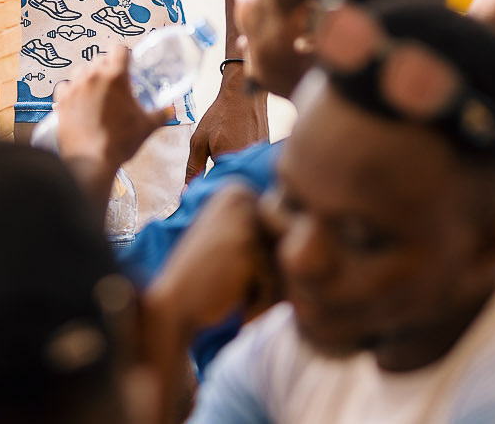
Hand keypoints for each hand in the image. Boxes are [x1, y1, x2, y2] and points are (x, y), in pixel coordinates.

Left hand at [53, 46, 172, 197]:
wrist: (92, 161)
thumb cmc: (120, 142)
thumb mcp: (146, 127)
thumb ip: (160, 115)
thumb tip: (170, 111)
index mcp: (115, 77)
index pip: (119, 49)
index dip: (124, 55)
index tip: (127, 65)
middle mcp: (93, 77)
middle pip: (99, 59)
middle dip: (107, 68)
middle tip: (114, 85)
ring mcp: (75, 87)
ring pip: (81, 70)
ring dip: (88, 77)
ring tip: (96, 93)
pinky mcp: (62, 100)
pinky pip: (65, 86)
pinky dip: (71, 91)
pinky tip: (78, 101)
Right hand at [144, 182, 277, 353]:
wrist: (171, 304)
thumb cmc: (205, 279)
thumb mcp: (235, 243)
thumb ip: (269, 232)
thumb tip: (323, 232)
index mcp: (237, 190)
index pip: (282, 228)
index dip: (267, 260)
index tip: (233, 267)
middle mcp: (241, 196)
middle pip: (285, 243)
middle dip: (269, 274)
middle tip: (233, 283)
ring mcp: (244, 220)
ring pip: (284, 263)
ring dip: (266, 287)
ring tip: (233, 290)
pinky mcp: (247, 247)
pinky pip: (277, 280)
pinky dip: (260, 300)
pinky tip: (232, 299)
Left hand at [187, 65, 267, 182]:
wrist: (243, 95)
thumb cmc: (219, 116)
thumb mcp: (199, 141)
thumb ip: (193, 168)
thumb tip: (186, 193)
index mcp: (230, 162)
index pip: (217, 189)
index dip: (206, 190)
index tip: (198, 190)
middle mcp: (248, 163)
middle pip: (232, 185)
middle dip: (220, 183)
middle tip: (213, 167)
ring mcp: (259, 160)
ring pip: (242, 176)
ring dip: (233, 174)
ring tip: (227, 152)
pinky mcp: (265, 156)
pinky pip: (250, 167)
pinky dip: (243, 165)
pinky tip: (238, 150)